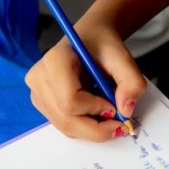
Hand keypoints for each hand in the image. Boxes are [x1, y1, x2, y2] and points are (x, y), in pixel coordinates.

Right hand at [25, 24, 145, 141]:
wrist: (91, 39)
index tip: (114, 107)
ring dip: (92, 128)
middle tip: (119, 125)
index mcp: (55, 61)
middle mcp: (39, 78)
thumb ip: (131, 82)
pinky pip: (64, 125)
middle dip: (96, 128)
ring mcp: (37, 92)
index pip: (70, 100)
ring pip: (65, 127)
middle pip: (66, 119)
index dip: (95, 109)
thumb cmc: (103, 45)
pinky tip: (97, 113)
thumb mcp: (123, 57)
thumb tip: (125, 111)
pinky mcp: (42, 103)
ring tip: (109, 114)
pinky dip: (85, 126)